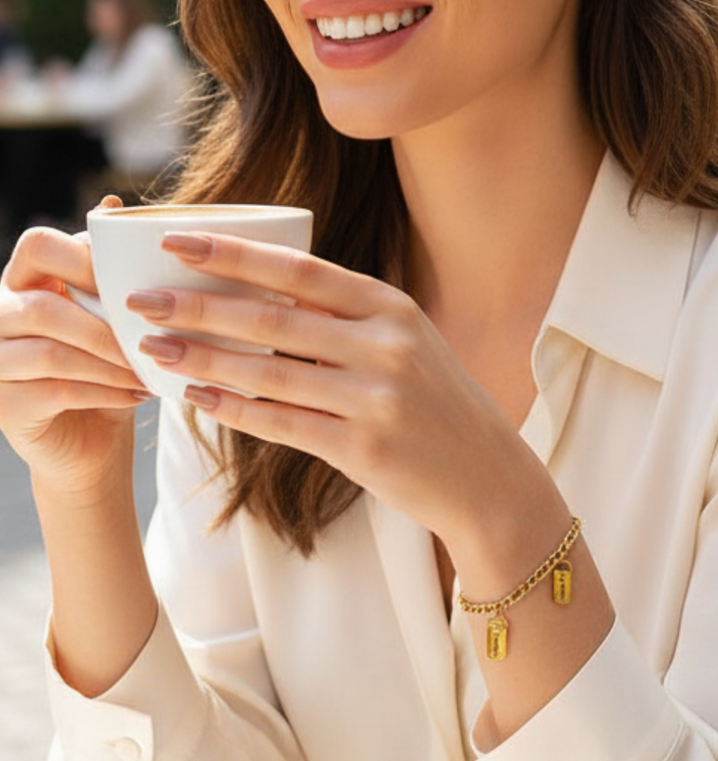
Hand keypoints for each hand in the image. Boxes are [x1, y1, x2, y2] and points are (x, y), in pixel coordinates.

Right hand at [0, 203, 149, 496]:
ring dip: (110, 363)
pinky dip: (106, 392)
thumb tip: (112, 205)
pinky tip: (139, 394)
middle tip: (152, 341)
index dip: (88, 261)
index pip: (39, 247)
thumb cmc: (109, 369)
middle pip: (43, 306)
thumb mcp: (114, 318)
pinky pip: (57, 391)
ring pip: (50, 352)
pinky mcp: (3, 405)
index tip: (139, 287)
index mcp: (25, 283)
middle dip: (106, 327)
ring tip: (151, 371)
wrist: (94, 441)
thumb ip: (108, 271)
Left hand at [129, 232, 564, 553]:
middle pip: (272, 318)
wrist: (487, 475)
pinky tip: (197, 396)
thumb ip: (346, 320)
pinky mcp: (361, 449)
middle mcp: (385, 346)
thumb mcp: (407, 342)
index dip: (233, 253)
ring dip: (202, 358)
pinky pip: (281, 424)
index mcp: (392, 308)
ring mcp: (374, 399)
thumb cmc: (439, 404)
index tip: (176, 240)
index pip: (300, 269)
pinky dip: (233, 409)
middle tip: (141, 300)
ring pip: (267, 372)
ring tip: (153, 347)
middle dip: (198, 305)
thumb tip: (265, 299)